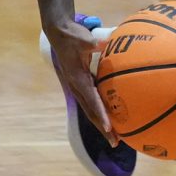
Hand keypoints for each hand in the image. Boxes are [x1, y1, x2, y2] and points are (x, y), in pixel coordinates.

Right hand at [44, 17, 116, 143]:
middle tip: (116, 142)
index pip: (91, 100)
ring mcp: (78, 87)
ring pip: (91, 110)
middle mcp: (77, 87)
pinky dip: (100, 112)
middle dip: (103, 128)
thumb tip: (104, 43)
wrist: (59, 33)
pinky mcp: (81, 84)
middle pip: (91, 112)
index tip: (108, 127)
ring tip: (115, 137)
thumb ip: (92, 43)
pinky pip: (92, 102)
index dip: (100, 114)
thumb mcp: (82, 38)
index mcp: (77, 79)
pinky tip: (111, 116)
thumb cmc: (71, 36)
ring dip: (102, 124)